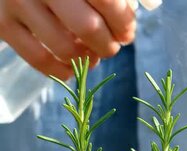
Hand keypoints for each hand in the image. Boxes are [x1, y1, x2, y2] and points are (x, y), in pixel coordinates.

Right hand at [0, 0, 135, 78]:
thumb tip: (135, 16)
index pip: (107, 2)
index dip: (123, 22)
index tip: (127, 32)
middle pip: (88, 27)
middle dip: (108, 44)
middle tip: (112, 46)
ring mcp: (18, 3)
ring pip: (65, 48)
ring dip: (87, 59)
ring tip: (92, 54)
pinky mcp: (2, 23)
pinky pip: (38, 59)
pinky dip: (61, 71)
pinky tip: (72, 68)